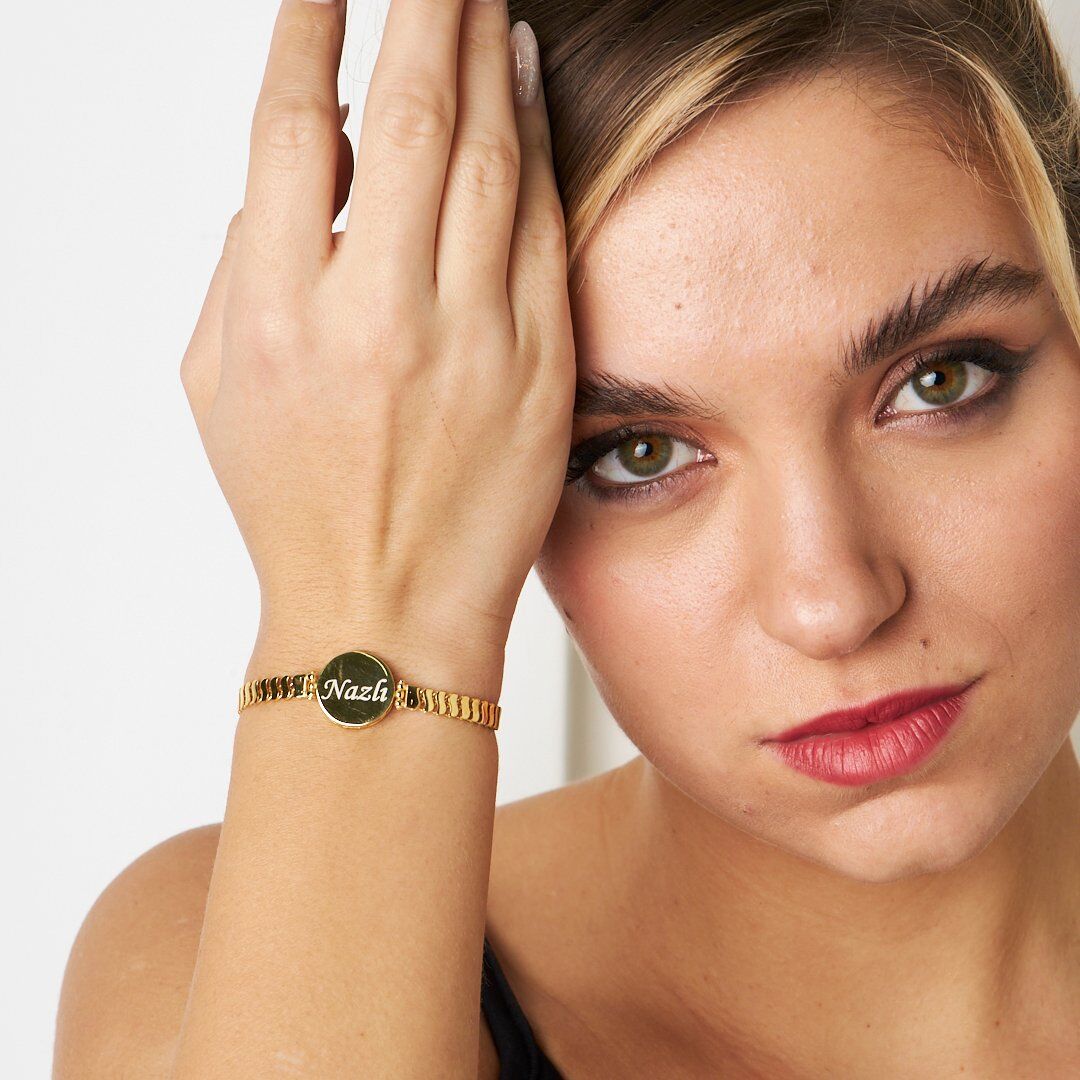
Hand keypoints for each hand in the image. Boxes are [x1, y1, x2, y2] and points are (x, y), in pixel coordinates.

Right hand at [180, 0, 574, 670]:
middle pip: (411, 116)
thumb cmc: (297, 510)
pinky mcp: (537, 369)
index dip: (312, 32)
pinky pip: (542, 231)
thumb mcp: (218, 390)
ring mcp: (469, 342)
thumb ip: (241, 268)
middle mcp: (376, 317)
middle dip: (425, 9)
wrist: (385, 614)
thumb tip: (302, 171)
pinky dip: (536, 147)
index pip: (296, 130)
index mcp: (280, 317)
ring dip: (485, 56)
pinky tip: (527, 88)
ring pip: (488, 158)